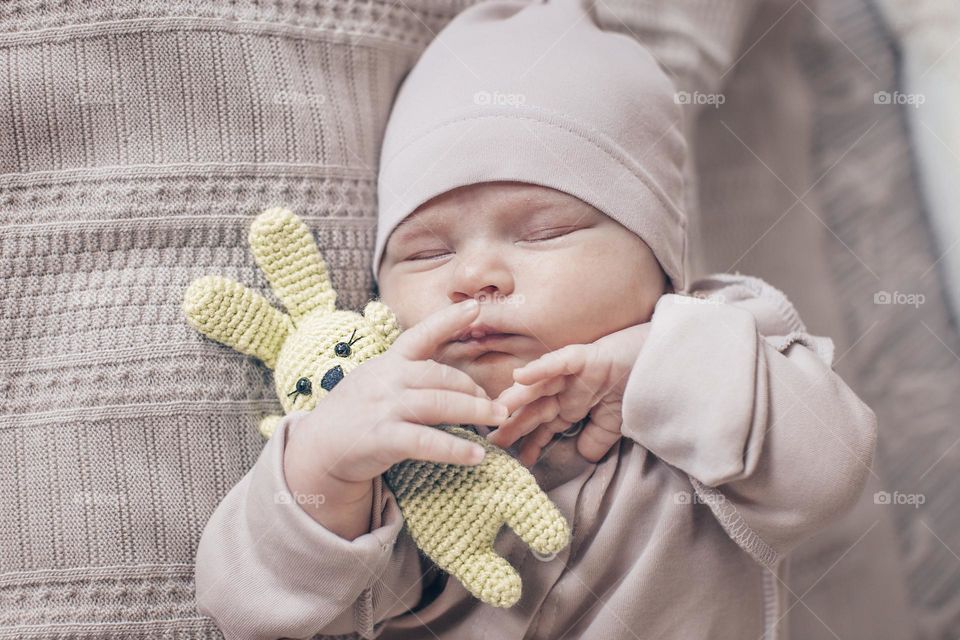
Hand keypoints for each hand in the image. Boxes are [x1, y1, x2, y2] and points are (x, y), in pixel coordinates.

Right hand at [283, 299, 509, 537]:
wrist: (316, 449)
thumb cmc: (355, 415)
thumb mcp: (376, 383)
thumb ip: (408, 376)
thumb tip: (451, 379)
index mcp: (388, 363)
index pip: (421, 335)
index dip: (449, 320)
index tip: (476, 307)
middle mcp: (387, 379)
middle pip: (441, 376)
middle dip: (474, 389)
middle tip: (498, 404)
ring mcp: (383, 407)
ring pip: (439, 404)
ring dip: (474, 412)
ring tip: (499, 420)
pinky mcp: (381, 438)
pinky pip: (425, 441)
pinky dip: (455, 449)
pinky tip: (477, 457)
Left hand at [488, 322, 650, 465]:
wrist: (662, 360)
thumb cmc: (638, 386)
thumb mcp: (615, 422)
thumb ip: (596, 439)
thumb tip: (582, 457)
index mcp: (572, 404)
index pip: (544, 426)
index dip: (528, 442)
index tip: (512, 460)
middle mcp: (567, 389)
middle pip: (534, 408)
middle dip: (513, 424)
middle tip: (491, 440)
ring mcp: (574, 372)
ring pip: (540, 385)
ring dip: (519, 397)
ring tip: (499, 409)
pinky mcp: (585, 356)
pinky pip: (559, 362)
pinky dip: (541, 369)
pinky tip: (520, 376)